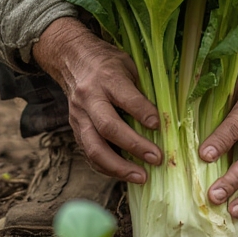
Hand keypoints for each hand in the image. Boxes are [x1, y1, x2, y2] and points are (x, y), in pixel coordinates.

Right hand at [32, 17, 161, 182]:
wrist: (72, 59)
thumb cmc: (107, 62)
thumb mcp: (128, 64)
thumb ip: (142, 88)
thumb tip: (165, 114)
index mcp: (106, 78)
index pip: (126, 99)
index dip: (143, 113)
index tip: (159, 126)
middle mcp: (90, 98)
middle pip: (109, 128)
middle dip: (135, 146)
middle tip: (157, 158)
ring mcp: (79, 116)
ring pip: (94, 148)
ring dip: (119, 167)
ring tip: (142, 177)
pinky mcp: (75, 129)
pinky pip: (89, 154)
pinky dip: (107, 168)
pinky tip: (125, 173)